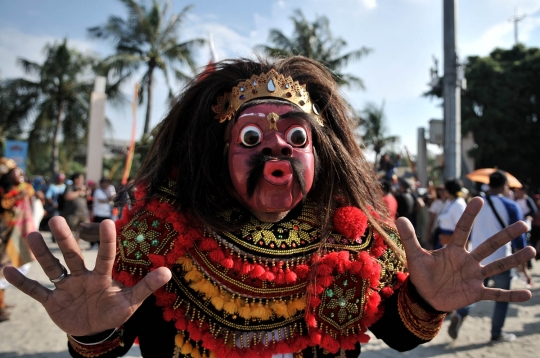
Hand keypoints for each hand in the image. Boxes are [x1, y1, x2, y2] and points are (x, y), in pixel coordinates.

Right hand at [3, 216, 170, 335]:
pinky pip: (36, 291)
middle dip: (64, 239)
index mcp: (102, 276)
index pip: (105, 256)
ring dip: (41, 254)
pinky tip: (6, 270)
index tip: (106, 221)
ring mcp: (66, 287)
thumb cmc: (114, 312)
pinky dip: (23, 283)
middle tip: (56, 219)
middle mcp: (82, 276)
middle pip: (73, 255)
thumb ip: (146, 287)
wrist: (94, 329)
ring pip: (52, 267)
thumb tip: (168, 272)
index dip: (106, 241)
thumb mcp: (131, 302)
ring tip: (31, 235)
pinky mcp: (52, 301)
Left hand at [397, 197, 535, 311]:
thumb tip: (399, 217)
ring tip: (532, 250)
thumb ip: (410, 237)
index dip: (469, 215)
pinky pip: (495, 293)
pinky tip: (528, 294)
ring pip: (497, 266)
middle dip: (505, 235)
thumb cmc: (421, 274)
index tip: (478, 199)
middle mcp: (467, 260)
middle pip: (489, 245)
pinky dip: (510, 295)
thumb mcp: (415, 255)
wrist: (424, 297)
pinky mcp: (475, 293)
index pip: (462, 229)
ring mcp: (473, 276)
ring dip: (514, 260)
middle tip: (523, 223)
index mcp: (453, 250)